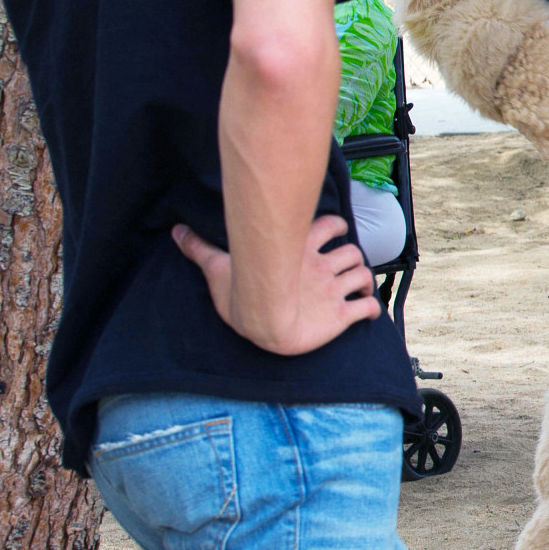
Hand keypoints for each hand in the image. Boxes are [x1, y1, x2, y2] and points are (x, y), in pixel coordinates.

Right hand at [172, 213, 380, 356]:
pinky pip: (367, 307)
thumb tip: (177, 232)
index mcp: (300, 251)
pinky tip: (368, 311)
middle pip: (351, 251)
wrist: (265, 323)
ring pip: (363, 273)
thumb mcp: (218, 267)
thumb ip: (201, 249)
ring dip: (363, 278)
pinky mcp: (342, 314)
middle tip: (346, 266)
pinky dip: (372, 307)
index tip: (336, 233)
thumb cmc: (241, 295)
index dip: (337, 228)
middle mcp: (322, 266)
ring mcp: (334, 289)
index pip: (330, 226)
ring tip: (358, 285)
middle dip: (352, 257)